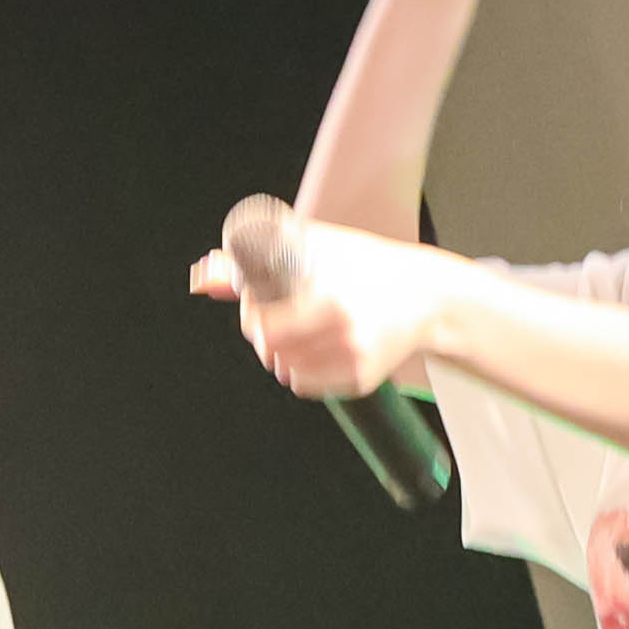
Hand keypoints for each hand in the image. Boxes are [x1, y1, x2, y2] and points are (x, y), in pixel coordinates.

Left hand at [185, 207, 441, 404]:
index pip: (260, 322)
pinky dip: (298, 368)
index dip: (251, 310)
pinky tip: (313, 346)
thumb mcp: (316, 246)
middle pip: (267, 346)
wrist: (426, 295)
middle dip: (262, 330)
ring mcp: (353, 359)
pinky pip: (304, 383)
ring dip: (277, 351)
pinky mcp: (361, 379)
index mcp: (330, 297)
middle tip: (275, 312)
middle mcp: (343, 332)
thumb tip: (201, 276)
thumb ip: (254, 261)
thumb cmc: (367, 264)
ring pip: (282, 367)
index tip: (258, 298)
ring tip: (297, 327)